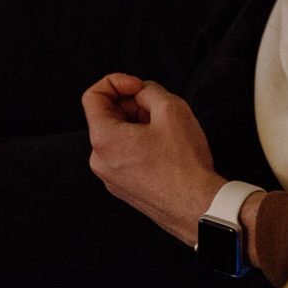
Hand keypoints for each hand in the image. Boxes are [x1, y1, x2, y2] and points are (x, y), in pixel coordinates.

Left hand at [83, 73, 225, 245]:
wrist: (195, 206)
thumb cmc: (183, 161)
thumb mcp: (171, 108)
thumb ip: (149, 90)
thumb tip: (140, 92)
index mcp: (104, 140)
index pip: (93, 96)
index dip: (117, 81)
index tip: (139, 86)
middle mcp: (99, 160)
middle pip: (107, 115)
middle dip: (132, 104)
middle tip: (160, 108)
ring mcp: (110, 177)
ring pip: (117, 134)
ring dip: (138, 123)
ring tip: (166, 130)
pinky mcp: (123, 187)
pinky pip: (123, 153)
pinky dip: (140, 141)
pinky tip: (165, 148)